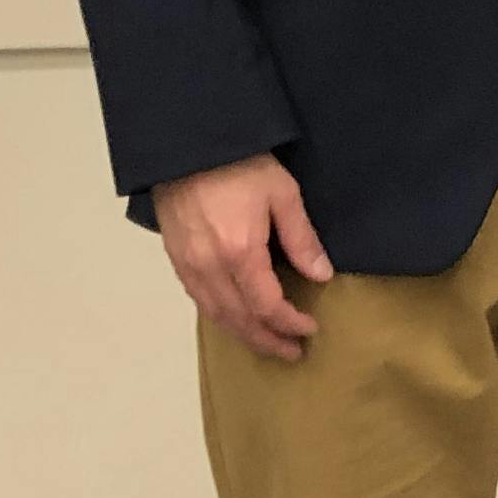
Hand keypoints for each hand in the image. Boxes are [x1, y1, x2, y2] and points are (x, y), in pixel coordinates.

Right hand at [156, 152, 333, 360]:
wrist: (187, 145)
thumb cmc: (240, 163)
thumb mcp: (282, 194)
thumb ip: (301, 239)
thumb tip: (321, 276)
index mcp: (239, 253)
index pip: (267, 307)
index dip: (289, 324)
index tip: (309, 330)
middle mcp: (209, 268)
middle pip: (239, 320)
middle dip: (267, 340)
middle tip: (291, 352)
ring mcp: (188, 265)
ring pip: (216, 315)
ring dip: (243, 334)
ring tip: (267, 343)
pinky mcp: (176, 258)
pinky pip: (199, 300)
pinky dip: (220, 316)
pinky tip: (235, 318)